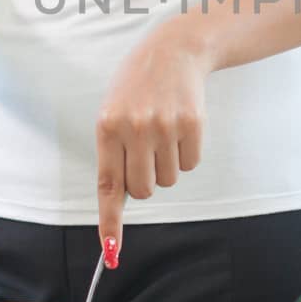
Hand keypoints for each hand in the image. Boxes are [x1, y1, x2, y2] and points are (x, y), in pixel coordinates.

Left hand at [96, 17, 212, 251]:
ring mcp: (165, 126)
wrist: (173, 50)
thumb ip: (114, 153)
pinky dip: (187, 153)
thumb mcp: (113, 112)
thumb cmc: (137, 86)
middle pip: (143, 190)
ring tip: (163, 132)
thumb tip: (121, 199)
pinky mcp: (192, 125)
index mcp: (108, 127)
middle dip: (145, 182)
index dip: (110, 222)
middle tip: (146, 155)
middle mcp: (135, 128)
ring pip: (168, 179)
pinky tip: (180, 127)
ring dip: (167, 164)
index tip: (112, 251)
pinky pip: (190, 164)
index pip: (108, 186)